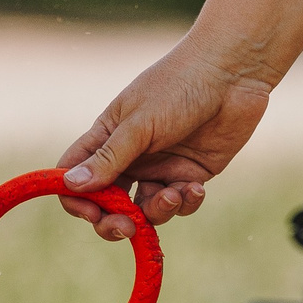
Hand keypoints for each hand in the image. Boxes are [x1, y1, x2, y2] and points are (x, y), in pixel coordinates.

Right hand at [56, 42, 272, 239]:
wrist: (232, 74)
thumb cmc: (178, 87)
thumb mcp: (139, 124)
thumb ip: (108, 158)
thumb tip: (70, 185)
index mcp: (107, 139)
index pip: (76, 176)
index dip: (77, 199)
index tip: (91, 212)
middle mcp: (130, 157)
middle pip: (108, 203)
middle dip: (114, 221)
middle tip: (126, 228)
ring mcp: (160, 168)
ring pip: (145, 210)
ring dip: (156, 211)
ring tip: (173, 195)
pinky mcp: (190, 175)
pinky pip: (180, 204)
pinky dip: (186, 202)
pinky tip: (196, 187)